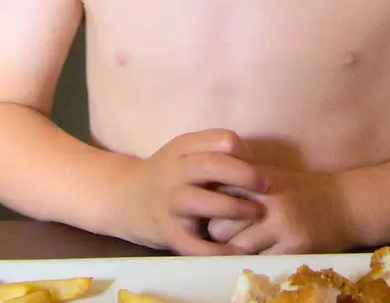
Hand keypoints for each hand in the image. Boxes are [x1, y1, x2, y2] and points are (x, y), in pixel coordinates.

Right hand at [115, 129, 267, 254]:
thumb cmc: (167, 176)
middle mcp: (173, 172)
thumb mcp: (184, 153)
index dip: (244, 151)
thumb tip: (255, 163)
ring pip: (202, 201)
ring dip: (235, 207)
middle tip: (267, 186)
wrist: (123, 199)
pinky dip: (217, 250)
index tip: (254, 163)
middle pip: (212, 164)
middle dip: (245, 175)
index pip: (221, 139)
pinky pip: (193, 244)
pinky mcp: (166, 232)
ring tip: (256, 213)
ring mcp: (168, 202)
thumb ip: (213, 152)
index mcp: (182, 147)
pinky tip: (237, 250)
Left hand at [219, 167, 355, 254]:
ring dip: (237, 252)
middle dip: (219, 236)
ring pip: (237, 249)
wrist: (345, 204)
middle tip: (228, 236)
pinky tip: (268, 252)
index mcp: (256, 180)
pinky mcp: (295, 246)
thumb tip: (197, 196)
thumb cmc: (299, 191)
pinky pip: (260, 262)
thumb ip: (236, 184)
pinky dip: (259, 260)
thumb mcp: (268, 178)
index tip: (210, 217)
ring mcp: (281, 224)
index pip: (214, 199)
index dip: (209, 211)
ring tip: (247, 245)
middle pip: (218, 228)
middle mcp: (267, 200)